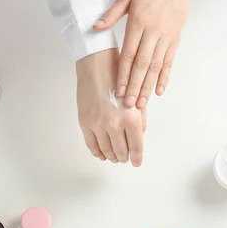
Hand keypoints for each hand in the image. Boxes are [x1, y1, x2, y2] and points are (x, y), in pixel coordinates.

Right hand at [76, 49, 145, 166]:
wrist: (96, 64)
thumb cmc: (118, 77)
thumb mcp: (136, 97)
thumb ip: (140, 119)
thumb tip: (140, 135)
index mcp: (131, 117)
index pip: (136, 146)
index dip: (137, 158)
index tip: (137, 163)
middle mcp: (114, 124)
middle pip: (121, 152)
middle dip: (124, 157)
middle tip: (126, 158)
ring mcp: (98, 124)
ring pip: (106, 151)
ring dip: (112, 156)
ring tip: (115, 157)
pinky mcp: (85, 122)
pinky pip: (91, 145)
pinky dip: (97, 152)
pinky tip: (102, 154)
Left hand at [94, 0, 192, 108]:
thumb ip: (111, 14)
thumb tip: (96, 27)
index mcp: (139, 22)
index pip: (130, 54)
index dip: (124, 74)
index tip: (119, 90)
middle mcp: (154, 32)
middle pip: (143, 65)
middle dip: (135, 86)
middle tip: (129, 105)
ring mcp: (166, 37)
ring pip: (156, 66)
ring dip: (148, 86)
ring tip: (141, 103)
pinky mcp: (175, 39)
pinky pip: (170, 61)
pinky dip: (165, 77)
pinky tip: (159, 91)